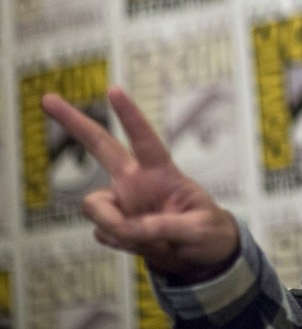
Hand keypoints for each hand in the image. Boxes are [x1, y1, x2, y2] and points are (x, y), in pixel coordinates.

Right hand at [42, 86, 239, 282]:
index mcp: (162, 172)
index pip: (145, 140)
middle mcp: (136, 181)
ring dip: (116, 226)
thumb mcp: (198, 229)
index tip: (114, 90)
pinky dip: (122, 244)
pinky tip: (144, 244)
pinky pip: (104, 233)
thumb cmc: (207, 232)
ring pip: (93, 206)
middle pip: (101, 146)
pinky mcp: (113, 223)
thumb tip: (132, 229)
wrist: (200, 257)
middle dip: (74, 122)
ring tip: (150, 239)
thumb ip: (166, 226)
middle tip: (48, 99)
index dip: (130, 116)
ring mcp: (122, 201)